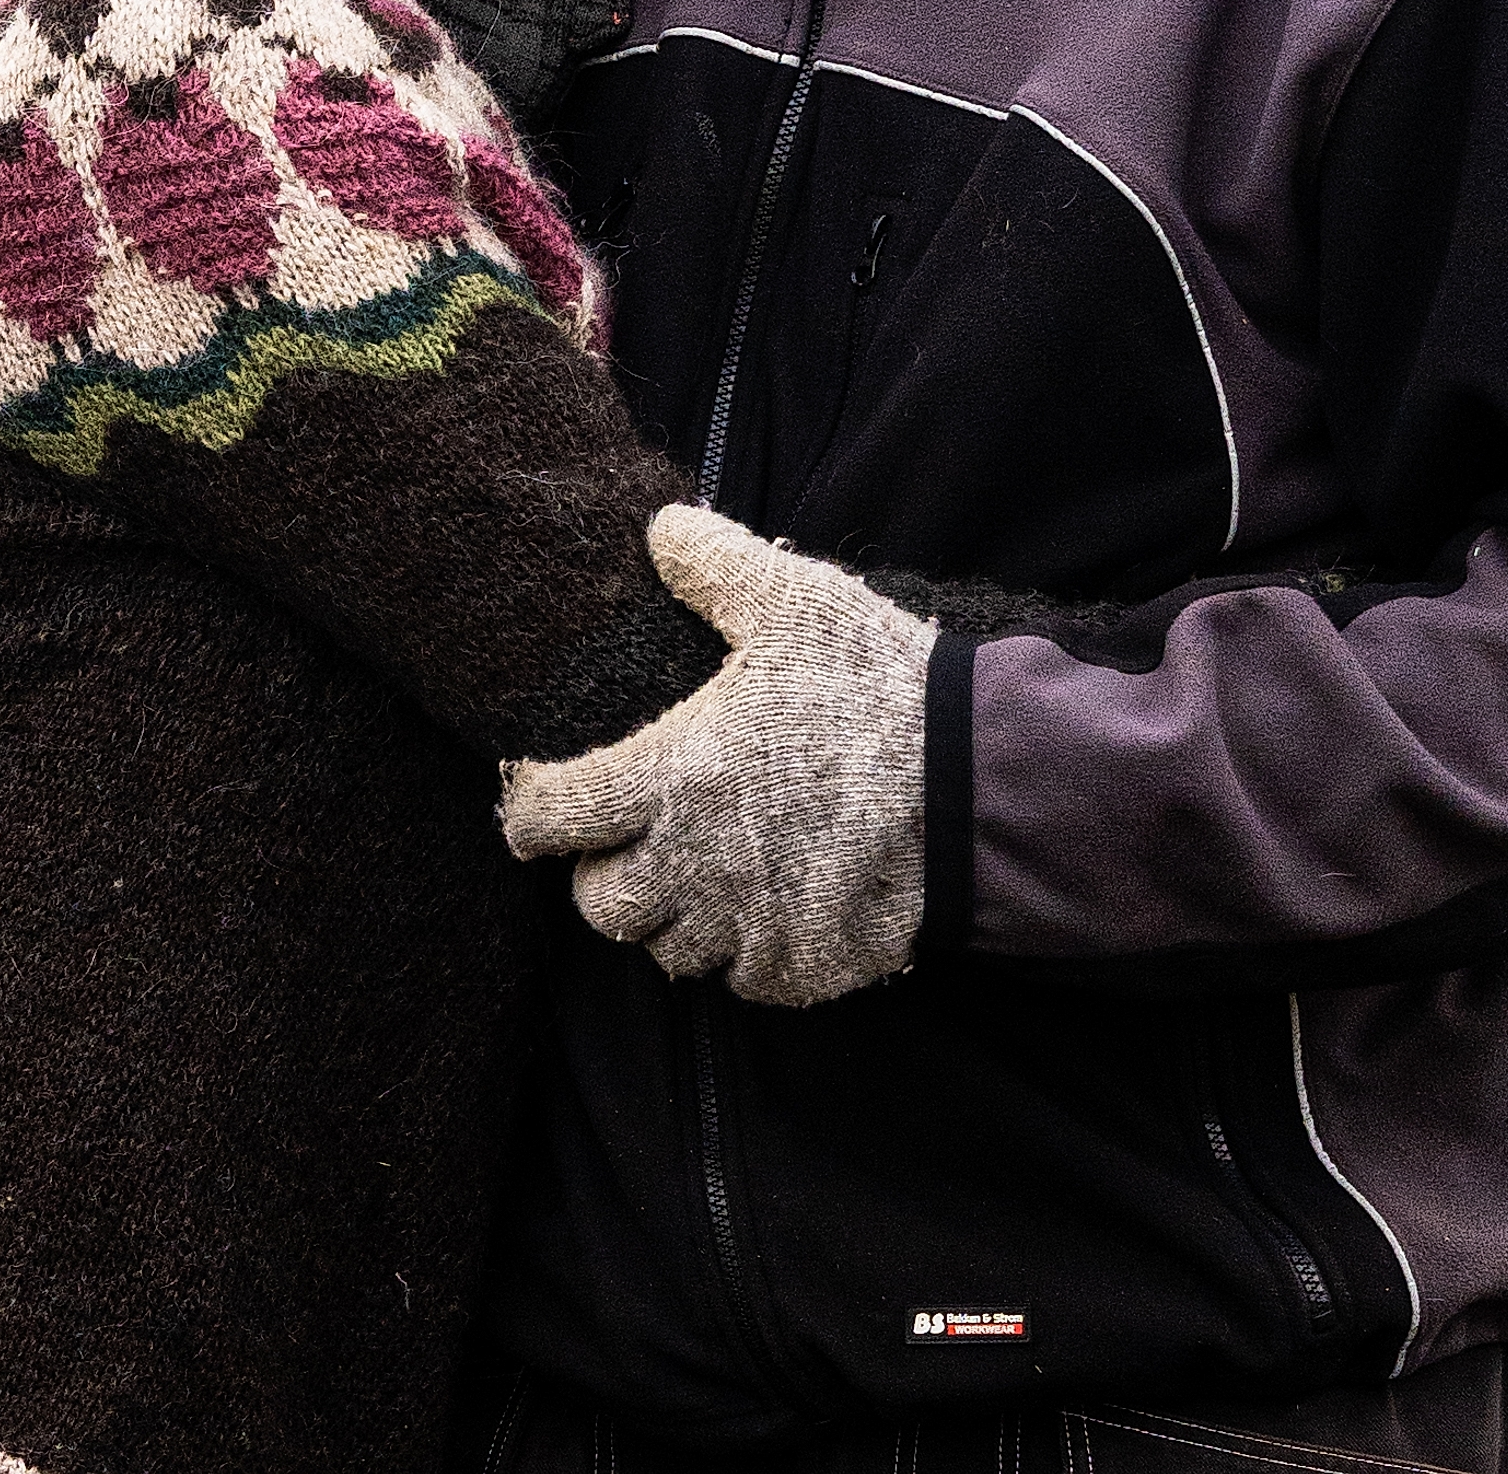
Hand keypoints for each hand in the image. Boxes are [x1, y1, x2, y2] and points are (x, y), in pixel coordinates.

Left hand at [498, 505, 933, 1007]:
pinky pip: (743, 979)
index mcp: (671, 776)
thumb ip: (716, 565)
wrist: (978, 786)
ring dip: (673, 916)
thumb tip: (661, 528)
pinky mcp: (801, 967)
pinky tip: (769, 905)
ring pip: (667, 951)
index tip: (535, 804)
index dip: (529, 812)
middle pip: (599, 905)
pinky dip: (744, 951)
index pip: (550, 818)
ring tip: (703, 872)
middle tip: (631, 841)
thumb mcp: (795, 605)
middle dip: (603, 876)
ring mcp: (748, 925)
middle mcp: (694, 864)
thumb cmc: (876, 688)